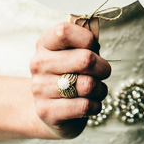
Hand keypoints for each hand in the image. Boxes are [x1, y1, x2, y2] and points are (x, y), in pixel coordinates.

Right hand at [30, 22, 110, 138]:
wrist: (50, 110)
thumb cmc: (70, 75)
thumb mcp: (75, 53)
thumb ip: (86, 42)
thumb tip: (96, 39)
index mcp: (45, 44)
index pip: (64, 31)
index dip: (87, 38)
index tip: (93, 48)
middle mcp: (39, 64)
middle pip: (86, 59)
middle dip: (103, 67)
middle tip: (103, 72)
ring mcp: (40, 89)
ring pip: (88, 85)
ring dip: (100, 89)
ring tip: (96, 90)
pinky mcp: (47, 111)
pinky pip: (84, 106)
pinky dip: (95, 105)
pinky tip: (90, 104)